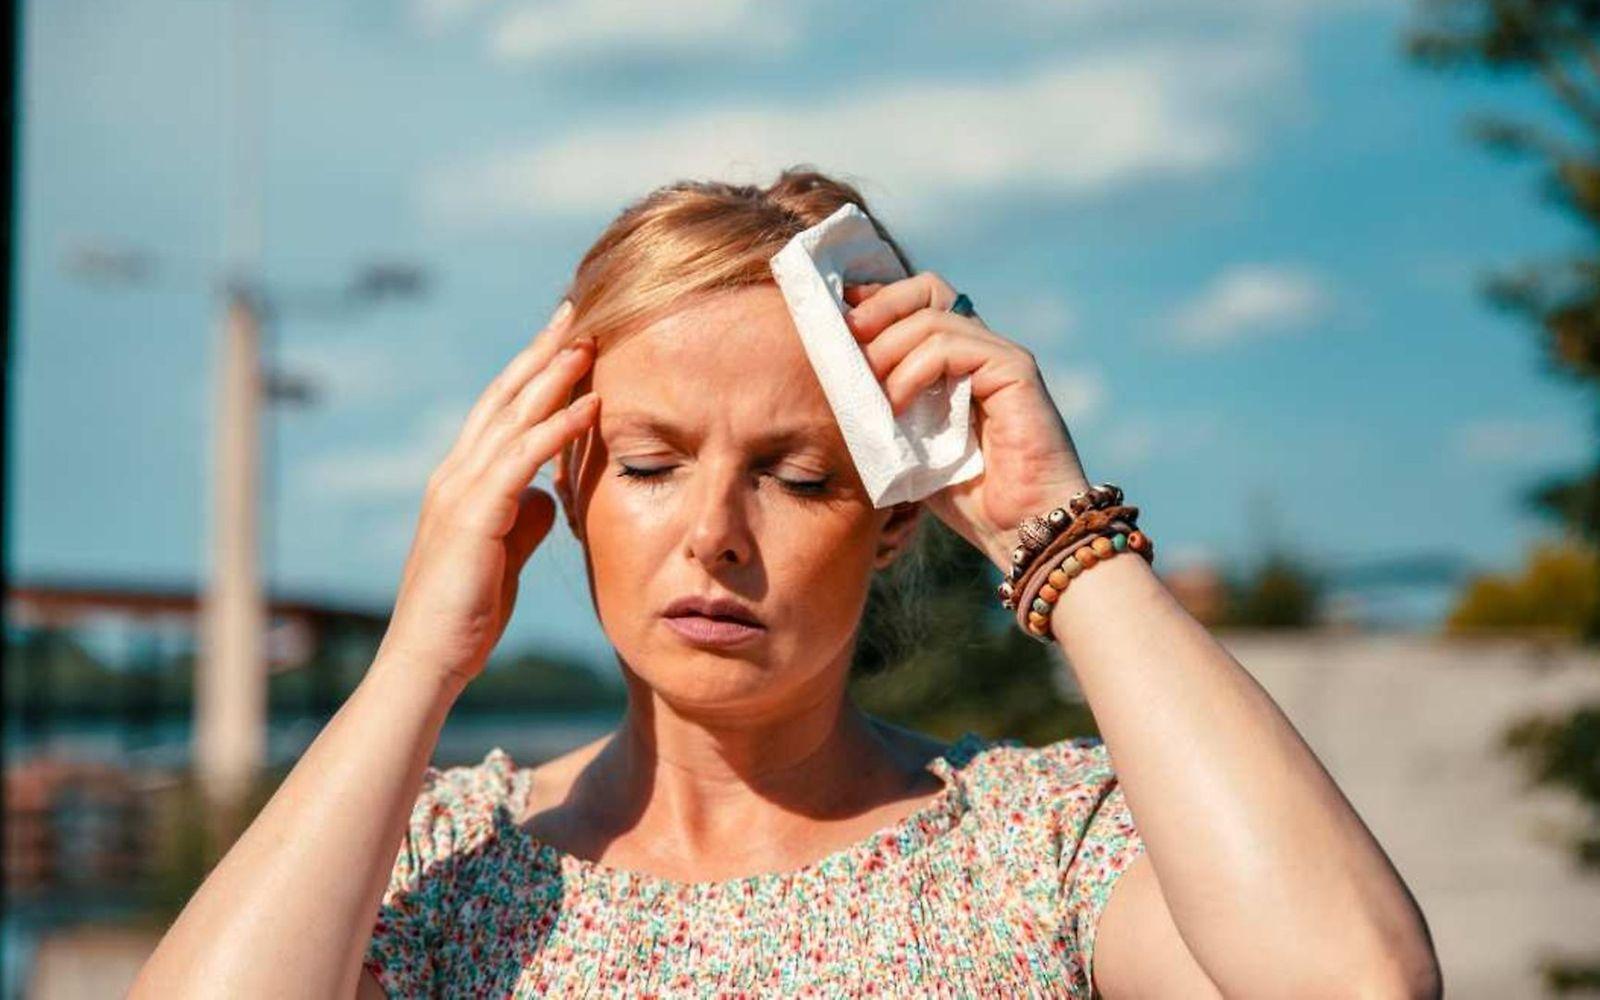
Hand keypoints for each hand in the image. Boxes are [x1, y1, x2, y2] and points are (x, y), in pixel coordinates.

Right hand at [374, 299, 597, 685]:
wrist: (429, 661)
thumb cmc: (466, 615)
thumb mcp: (505, 555)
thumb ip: (524, 519)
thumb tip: (551, 495)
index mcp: (462, 480)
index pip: (501, 410)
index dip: (533, 371)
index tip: (567, 337)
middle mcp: (455, 474)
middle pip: (504, 396)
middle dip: (541, 351)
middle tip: (576, 310)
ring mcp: (460, 491)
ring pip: (511, 416)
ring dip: (553, 375)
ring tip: (589, 340)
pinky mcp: (473, 515)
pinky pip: (521, 458)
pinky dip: (557, 427)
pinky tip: (589, 404)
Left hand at [843, 274, 1091, 573]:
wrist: (1021, 531)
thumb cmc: (973, 499)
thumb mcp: (912, 448)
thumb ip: (887, 411)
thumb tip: (837, 383)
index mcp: (961, 362)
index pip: (919, 303)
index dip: (876, 302)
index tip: (838, 321)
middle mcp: (983, 349)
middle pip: (927, 290)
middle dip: (879, 307)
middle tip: (846, 339)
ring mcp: (1001, 357)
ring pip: (932, 317)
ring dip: (888, 349)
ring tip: (869, 392)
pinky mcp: (1015, 372)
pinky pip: (952, 346)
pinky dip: (913, 371)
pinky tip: (897, 406)